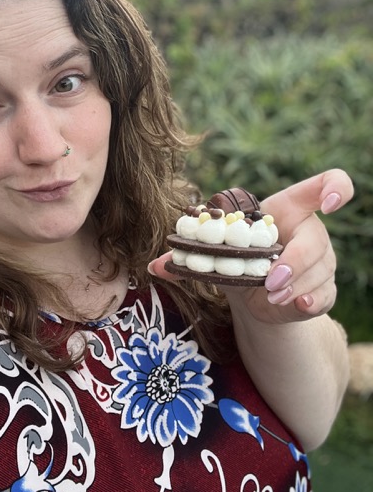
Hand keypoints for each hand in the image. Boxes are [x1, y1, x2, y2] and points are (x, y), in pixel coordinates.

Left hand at [148, 169, 353, 323]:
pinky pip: (325, 296)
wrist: (257, 296)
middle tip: (270, 278)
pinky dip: (310, 301)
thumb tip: (154, 266)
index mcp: (289, 210)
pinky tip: (296, 305)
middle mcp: (311, 233)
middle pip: (317, 239)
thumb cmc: (240, 261)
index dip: (336, 188)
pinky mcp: (324, 290)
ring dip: (294, 285)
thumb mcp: (219, 254)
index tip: (331, 202)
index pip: (328, 186)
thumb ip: (191, 257)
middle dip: (294, 260)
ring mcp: (322, 263)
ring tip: (270, 296)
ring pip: (320, 272)